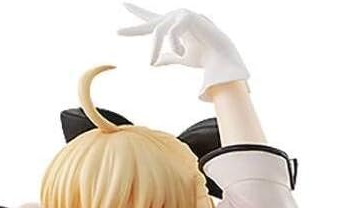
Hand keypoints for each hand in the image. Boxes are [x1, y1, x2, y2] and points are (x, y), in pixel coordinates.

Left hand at [117, 4, 249, 101]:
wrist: (221, 57)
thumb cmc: (203, 56)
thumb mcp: (181, 58)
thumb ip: (168, 58)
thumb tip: (154, 63)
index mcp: (171, 27)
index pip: (150, 21)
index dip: (136, 18)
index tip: (122, 11)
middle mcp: (174, 19)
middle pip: (151, 24)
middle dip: (134, 29)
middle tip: (118, 33)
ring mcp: (181, 16)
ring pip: (160, 32)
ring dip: (155, 47)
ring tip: (151, 61)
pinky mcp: (189, 17)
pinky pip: (173, 33)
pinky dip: (174, 44)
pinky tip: (179, 52)